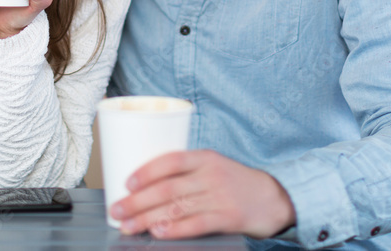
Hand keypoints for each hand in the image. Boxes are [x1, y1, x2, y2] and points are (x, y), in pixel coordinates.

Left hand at [111, 150, 295, 239]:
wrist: (274, 197)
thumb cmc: (236, 182)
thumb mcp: (214, 166)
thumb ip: (187, 173)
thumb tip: (146, 186)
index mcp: (205, 158)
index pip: (171, 160)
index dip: (146, 171)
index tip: (126, 183)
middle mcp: (211, 175)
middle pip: (167, 188)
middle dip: (137, 201)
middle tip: (116, 210)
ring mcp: (220, 197)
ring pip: (176, 207)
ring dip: (147, 218)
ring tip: (128, 226)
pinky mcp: (227, 218)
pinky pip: (196, 223)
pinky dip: (175, 229)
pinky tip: (158, 232)